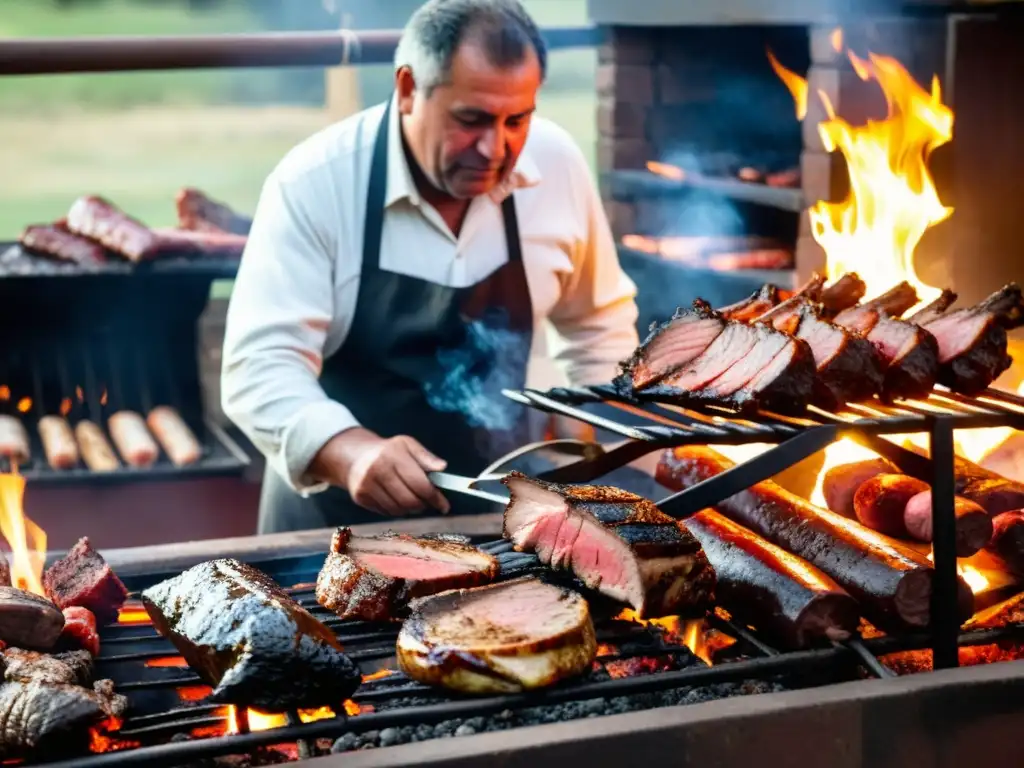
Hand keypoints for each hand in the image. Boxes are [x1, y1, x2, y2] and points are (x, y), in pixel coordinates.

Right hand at [311, 428, 450, 516]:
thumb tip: (443, 468)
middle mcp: (377, 469)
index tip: (444, 505)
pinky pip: (386, 512)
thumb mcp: (408, 445)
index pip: (420, 484)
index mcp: (393, 454)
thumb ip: (426, 457)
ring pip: (398, 510)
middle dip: (424, 505)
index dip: (435, 497)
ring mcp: (366, 484)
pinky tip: (397, 499)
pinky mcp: (360, 497)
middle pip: (409, 501)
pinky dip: (397, 510)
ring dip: (411, 509)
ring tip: (413, 498)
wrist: (356, 456)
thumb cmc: (389, 451)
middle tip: (429, 502)